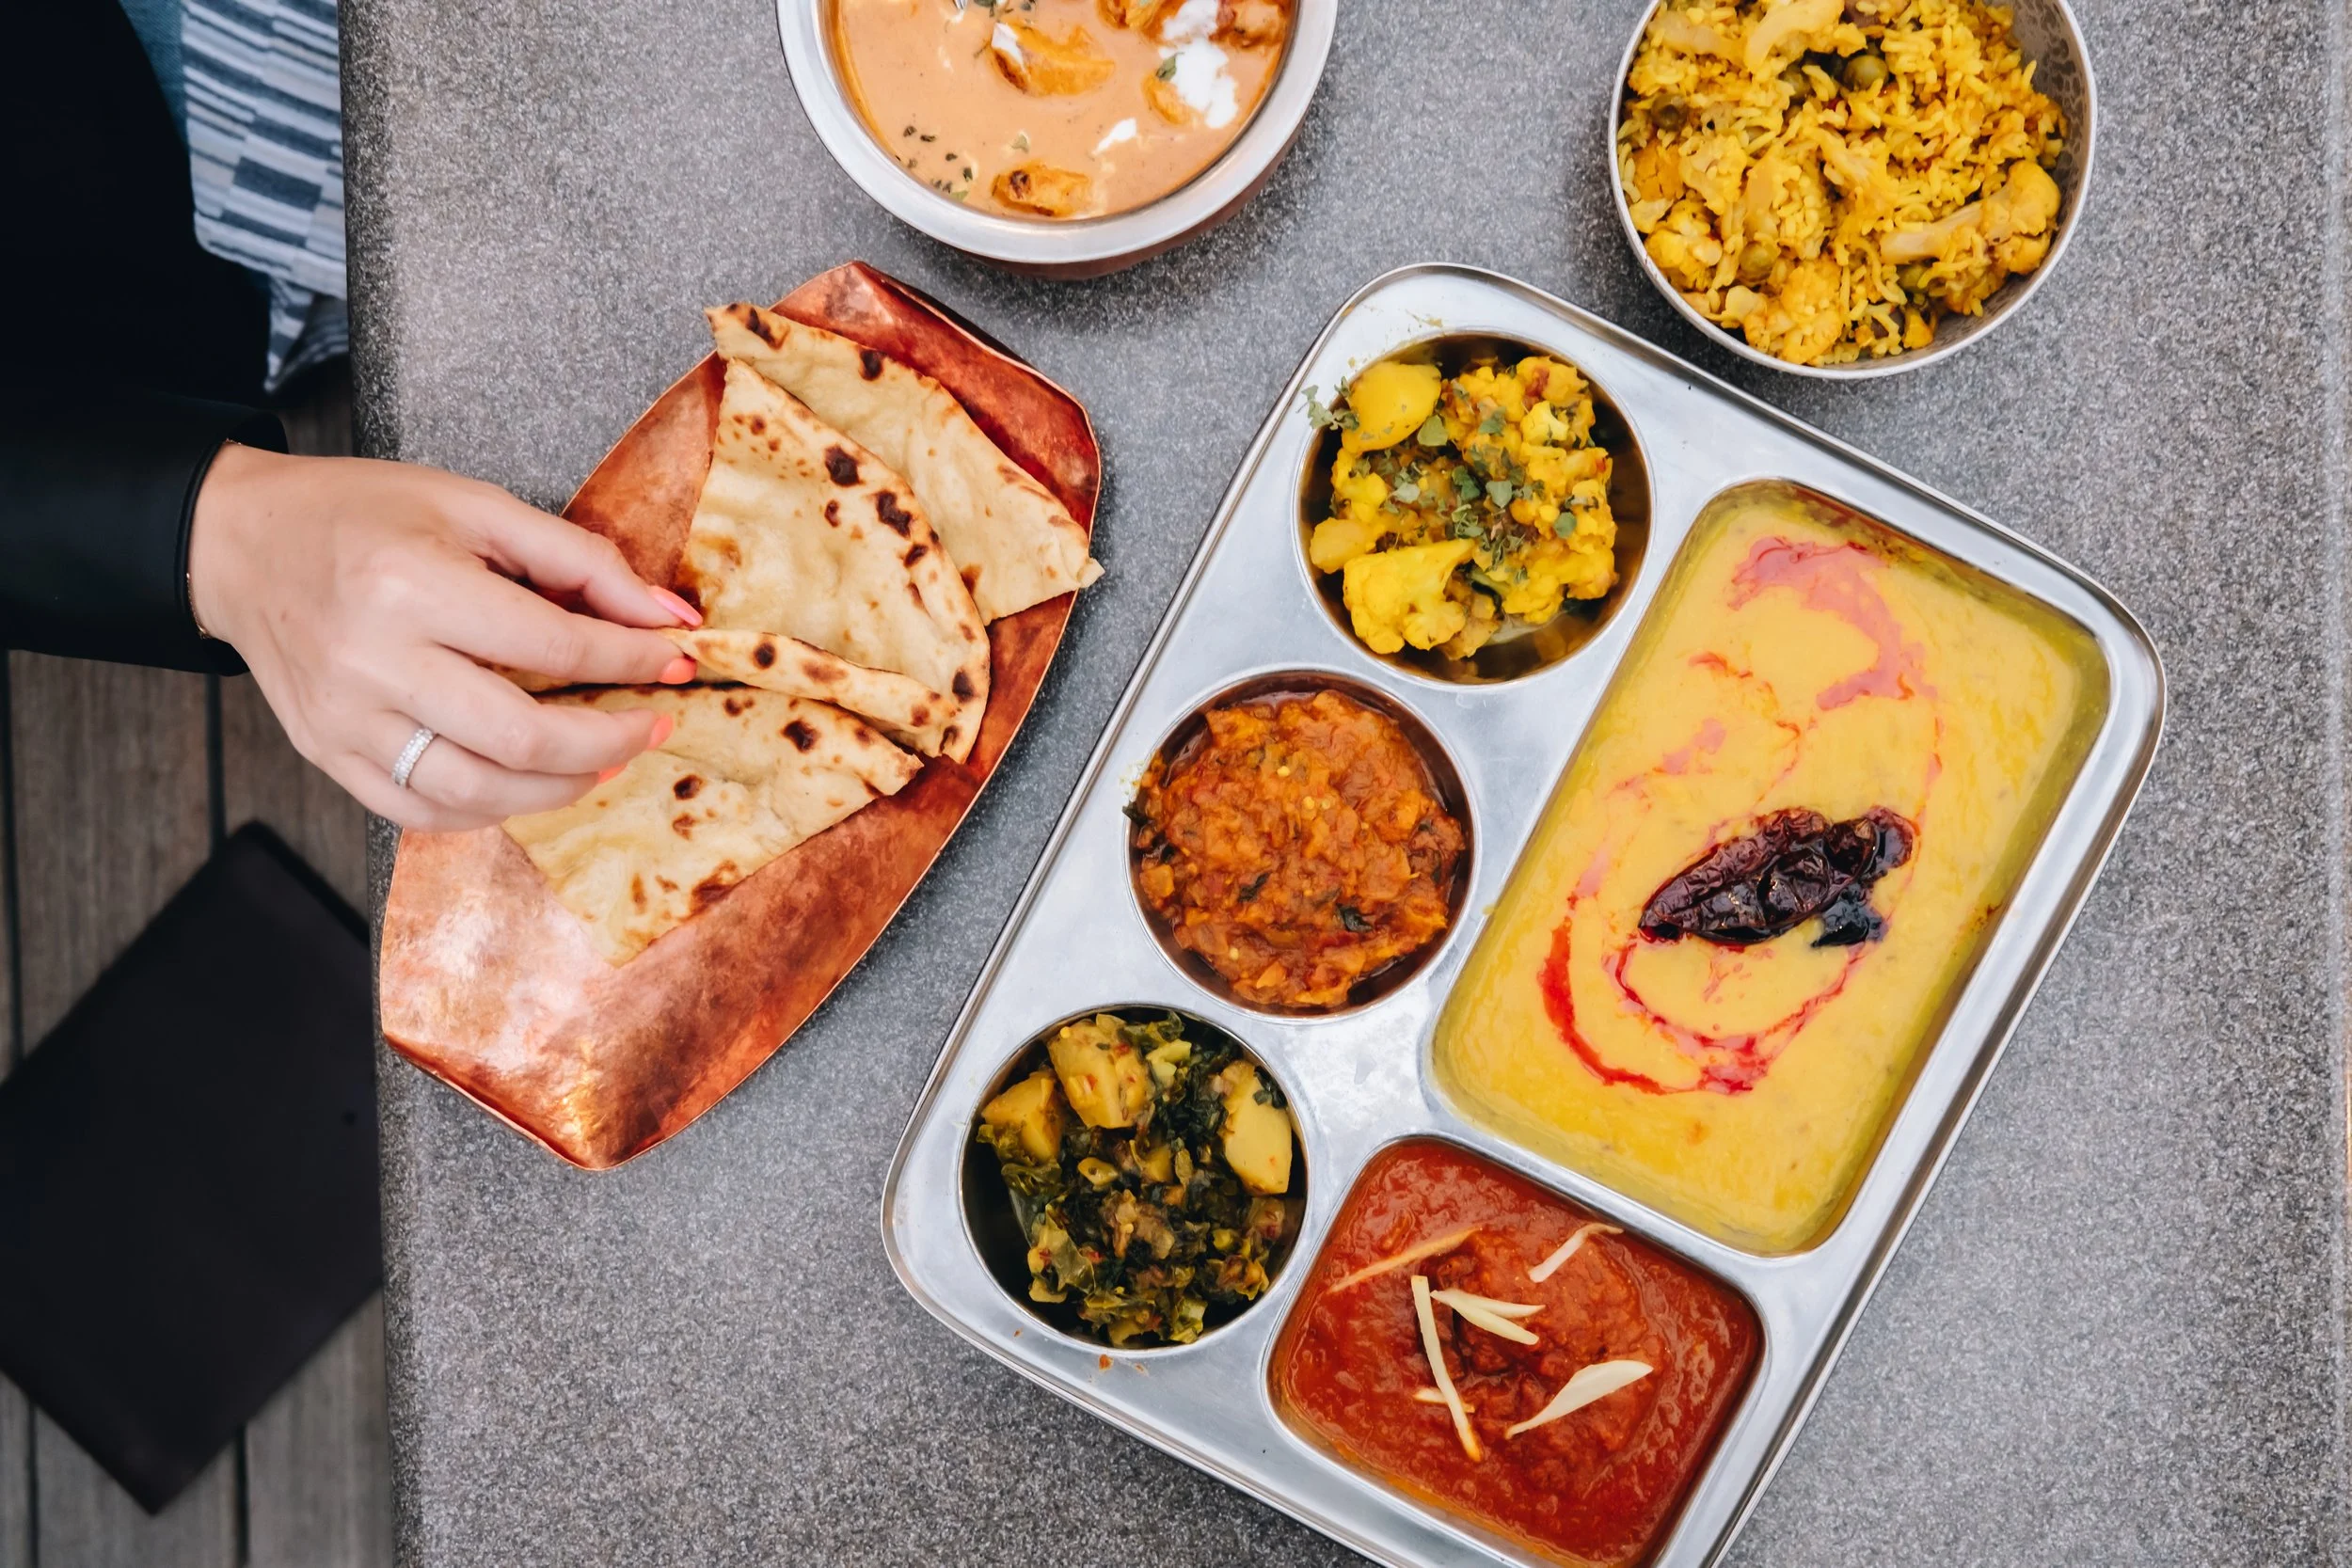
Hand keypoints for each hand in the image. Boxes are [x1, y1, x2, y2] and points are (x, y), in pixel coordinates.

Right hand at [190, 444, 700, 830]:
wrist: (240, 544)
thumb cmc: (362, 514)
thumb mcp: (475, 507)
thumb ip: (579, 561)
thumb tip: (670, 616)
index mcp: (413, 585)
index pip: (554, 646)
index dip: (632, 659)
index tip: (677, 660)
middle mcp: (374, 661)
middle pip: (521, 737)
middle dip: (609, 740)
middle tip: (654, 724)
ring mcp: (345, 720)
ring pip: (475, 792)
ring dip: (559, 787)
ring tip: (602, 760)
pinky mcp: (327, 755)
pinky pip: (421, 811)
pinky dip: (489, 809)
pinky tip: (528, 782)